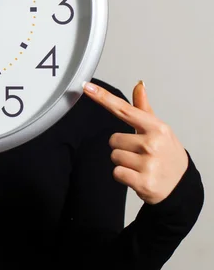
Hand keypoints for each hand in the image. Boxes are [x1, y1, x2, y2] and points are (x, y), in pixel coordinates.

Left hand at [82, 80, 188, 204]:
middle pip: (113, 139)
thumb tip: (138, 85)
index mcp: (156, 127)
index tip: (87, 87)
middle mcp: (153, 143)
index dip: (103, 97)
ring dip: (123, 162)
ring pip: (114, 156)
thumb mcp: (158, 129)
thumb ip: (143, 108)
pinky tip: (137, 176)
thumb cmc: (167, 153)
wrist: (181, 184)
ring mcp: (149, 163)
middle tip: (139, 154)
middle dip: (122, 147)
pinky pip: (117, 172)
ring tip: (140, 165)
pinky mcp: (144, 182)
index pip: (124, 109)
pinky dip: (123, 176)